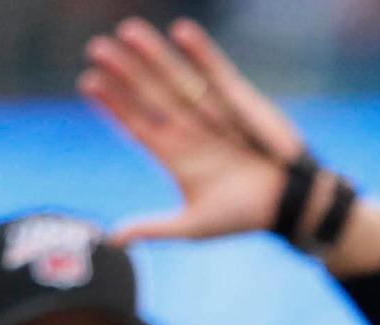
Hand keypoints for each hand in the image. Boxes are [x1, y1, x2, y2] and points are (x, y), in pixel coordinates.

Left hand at [86, 17, 314, 242]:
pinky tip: (181, 32)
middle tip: (97, 49)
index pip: (136, 124)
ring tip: (128, 30)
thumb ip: (155, 228)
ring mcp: (211, 111)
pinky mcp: (239, 99)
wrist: (290, 204)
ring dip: (154, 55)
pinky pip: (216, 72)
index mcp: (175, 156)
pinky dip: (200, 53)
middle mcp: (188, 129)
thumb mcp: (194, 226)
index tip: (89, 82)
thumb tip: (113, 239)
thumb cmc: (242, 217)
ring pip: (176, 78)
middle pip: (149, 95)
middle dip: (125, 72)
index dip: (113, 105)